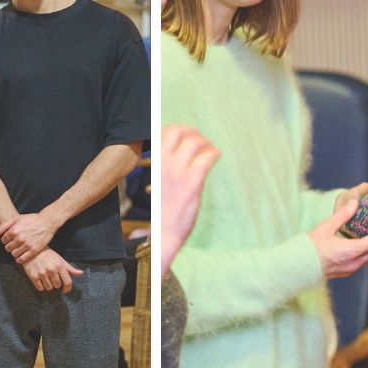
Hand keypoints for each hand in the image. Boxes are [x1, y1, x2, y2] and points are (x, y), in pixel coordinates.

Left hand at [0, 211, 62, 264]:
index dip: (6, 240)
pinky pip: (22, 259)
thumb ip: (4, 226)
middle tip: (15, 244)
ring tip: (19, 249)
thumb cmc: (32, 219)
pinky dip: (20, 259)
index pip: (3, 240)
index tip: (10, 239)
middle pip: (8, 248)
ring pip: (14, 254)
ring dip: (15, 252)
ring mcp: (27, 245)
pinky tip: (21, 256)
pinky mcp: (34, 250)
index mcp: (14, 230)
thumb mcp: (17, 219)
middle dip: (10, 247)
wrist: (47, 222)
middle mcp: (20, 238)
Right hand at [23, 248, 84, 292]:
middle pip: (57, 286)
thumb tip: (81, 273)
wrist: (33, 251)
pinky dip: (41, 286)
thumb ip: (70, 268)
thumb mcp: (60, 260)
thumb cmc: (48, 255)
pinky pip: (40, 288)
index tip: (65, 290)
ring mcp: (42, 273)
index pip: (67, 282)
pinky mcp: (33, 276)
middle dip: (56, 284)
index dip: (67, 289)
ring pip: (49, 288)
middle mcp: (52, 270)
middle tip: (53, 279)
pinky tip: (40, 280)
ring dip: (48, 286)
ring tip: (46, 279)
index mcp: (60, 266)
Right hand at [161, 126, 219, 273]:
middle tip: (199, 140)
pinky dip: (214, 153)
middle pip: (179, 130)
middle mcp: (162, 163)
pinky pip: (207, 157)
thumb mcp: (154, 188)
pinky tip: (215, 156)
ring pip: (195, 142)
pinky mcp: (193, 182)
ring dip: (205, 142)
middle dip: (191, 131)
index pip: (162, 132)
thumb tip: (164, 169)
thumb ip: (159, 174)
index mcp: (151, 164)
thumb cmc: (158, 217)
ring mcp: (178, 171)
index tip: (183, 137)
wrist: (161, 236)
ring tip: (209, 150)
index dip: (175, 131)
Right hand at [310, 187, 367, 278]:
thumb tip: (355, 202)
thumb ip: (343, 215)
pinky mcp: (347, 272)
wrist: (297, 267)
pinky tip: (364, 241)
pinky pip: (364, 261)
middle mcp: (354, 262)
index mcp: (351, 251)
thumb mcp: (326, 227)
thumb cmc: (309, 246)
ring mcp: (351, 269)